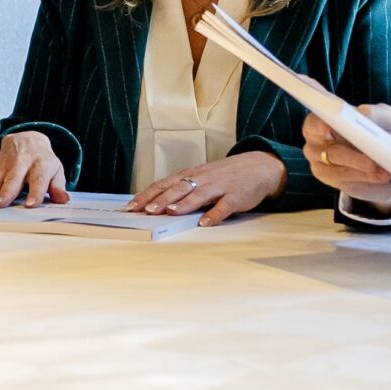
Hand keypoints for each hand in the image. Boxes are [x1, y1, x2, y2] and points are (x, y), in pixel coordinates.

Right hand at [0, 132, 69, 207]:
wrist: (27, 139)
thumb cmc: (43, 161)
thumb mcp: (56, 170)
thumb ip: (59, 186)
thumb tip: (63, 199)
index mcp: (41, 163)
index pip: (39, 179)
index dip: (35, 192)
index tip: (30, 205)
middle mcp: (22, 161)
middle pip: (13, 178)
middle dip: (6, 192)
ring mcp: (6, 162)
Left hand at [124, 150, 286, 225]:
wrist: (259, 166)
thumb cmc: (225, 175)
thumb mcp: (201, 178)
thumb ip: (182, 189)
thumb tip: (156, 205)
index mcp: (190, 175)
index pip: (163, 184)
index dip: (147, 195)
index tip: (131, 206)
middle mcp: (202, 179)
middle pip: (178, 189)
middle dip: (161, 200)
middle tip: (146, 210)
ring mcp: (219, 187)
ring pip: (199, 195)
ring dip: (184, 204)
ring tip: (171, 212)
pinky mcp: (236, 196)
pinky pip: (224, 206)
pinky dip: (215, 214)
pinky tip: (205, 222)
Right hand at [302, 105, 390, 211]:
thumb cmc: (382, 132)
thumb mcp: (385, 118)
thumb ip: (376, 112)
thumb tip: (364, 112)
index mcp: (323, 120)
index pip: (314, 122)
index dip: (319, 125)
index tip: (327, 128)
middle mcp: (316, 143)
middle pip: (329, 151)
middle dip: (352, 157)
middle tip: (371, 161)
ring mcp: (322, 164)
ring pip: (340, 169)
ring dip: (363, 170)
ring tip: (383, 170)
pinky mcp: (332, 180)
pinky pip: (347, 181)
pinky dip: (366, 178)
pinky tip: (380, 176)